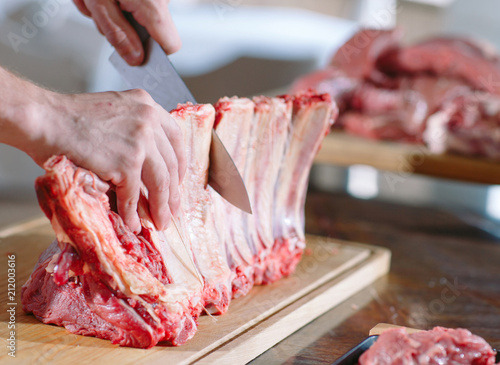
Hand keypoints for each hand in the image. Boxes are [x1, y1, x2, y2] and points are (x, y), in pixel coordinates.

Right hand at [32, 89, 185, 232]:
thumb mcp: (114, 113)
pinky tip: (132, 222)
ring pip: (160, 182)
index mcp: (147, 105)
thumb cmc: (69, 118)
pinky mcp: (126, 162)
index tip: (179, 180)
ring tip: (160, 222)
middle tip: (173, 208)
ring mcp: (140, 141)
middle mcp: (149, 120)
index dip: (179, 163)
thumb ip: (134, 129)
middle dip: (173, 191)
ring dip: (160, 207)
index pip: (175, 137)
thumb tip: (146, 163)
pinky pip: (133, 194)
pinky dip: (132, 212)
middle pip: (170, 163)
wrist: (43, 118)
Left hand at [73, 0, 180, 64]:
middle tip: (101, 16)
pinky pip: (130, 3)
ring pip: (137, 18)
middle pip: (150, 32)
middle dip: (124, 30)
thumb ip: (118, 34)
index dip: (154, 55)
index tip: (137, 56)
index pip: (170, 46)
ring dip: (112, 14)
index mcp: (153, 5)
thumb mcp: (99, 2)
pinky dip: (111, 1)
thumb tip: (135, 59)